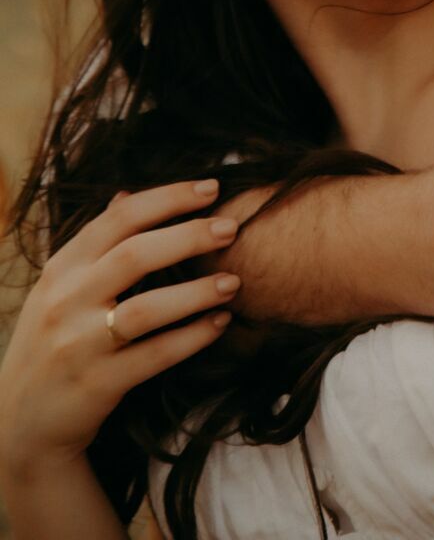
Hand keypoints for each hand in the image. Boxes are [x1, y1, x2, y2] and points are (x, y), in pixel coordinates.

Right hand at [0, 180, 239, 481]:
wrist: (19, 424)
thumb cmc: (50, 342)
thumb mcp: (59, 288)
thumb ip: (93, 245)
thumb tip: (126, 194)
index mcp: (62, 268)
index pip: (120, 218)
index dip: (169, 198)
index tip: (211, 188)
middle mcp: (66, 301)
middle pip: (135, 255)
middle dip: (190, 236)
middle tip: (232, 227)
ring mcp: (79, 344)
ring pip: (146, 309)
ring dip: (196, 292)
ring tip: (233, 281)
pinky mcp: (97, 384)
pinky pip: (155, 355)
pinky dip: (192, 337)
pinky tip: (220, 323)